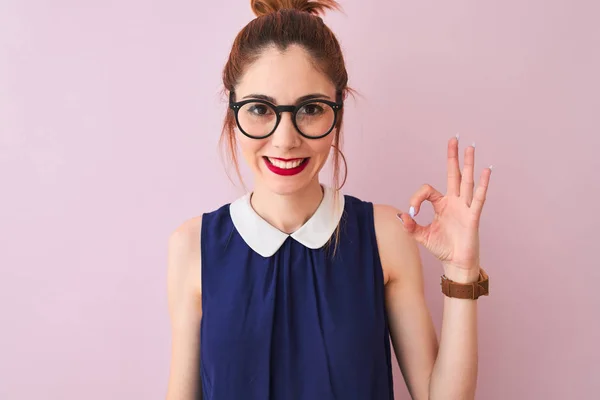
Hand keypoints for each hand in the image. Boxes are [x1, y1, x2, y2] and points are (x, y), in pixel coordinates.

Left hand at [397, 136, 491, 280]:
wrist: (456, 263)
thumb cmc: (442, 248)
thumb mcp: (422, 236)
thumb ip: (411, 226)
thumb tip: (401, 216)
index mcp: (442, 204)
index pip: (428, 189)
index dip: (417, 197)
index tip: (413, 211)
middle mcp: (454, 202)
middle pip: (454, 174)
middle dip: (453, 157)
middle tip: (454, 139)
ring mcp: (465, 207)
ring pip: (467, 182)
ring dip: (468, 165)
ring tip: (470, 148)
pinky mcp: (473, 217)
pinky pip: (479, 199)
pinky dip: (483, 185)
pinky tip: (486, 171)